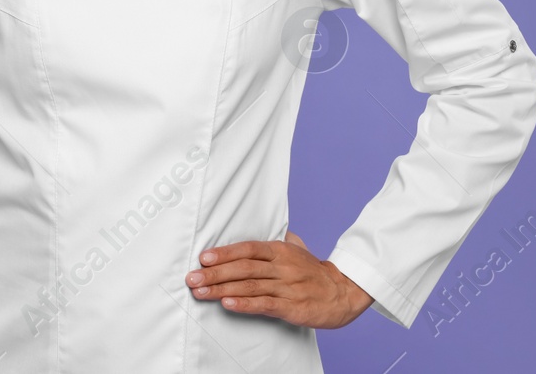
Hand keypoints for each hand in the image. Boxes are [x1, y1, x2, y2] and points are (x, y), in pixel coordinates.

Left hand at [184, 230, 372, 328]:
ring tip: (201, 292)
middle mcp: (282, 267)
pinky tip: (227, 304)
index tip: (203, 258)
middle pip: (243, 268)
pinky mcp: (292, 307)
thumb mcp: (298, 249)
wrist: (343, 292)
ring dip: (221, 290)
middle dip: (214, 273)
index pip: (247, 248)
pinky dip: (244, 304)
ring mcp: (287, 287)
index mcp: (281, 250)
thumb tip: (262, 228)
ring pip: (249, 287)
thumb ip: (278, 240)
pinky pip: (264, 304)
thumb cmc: (314, 272)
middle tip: (192, 278)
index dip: (224, 253)